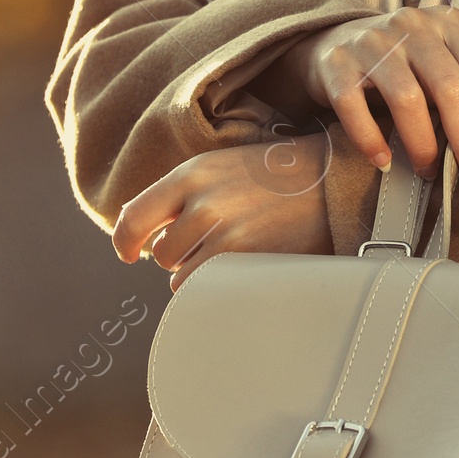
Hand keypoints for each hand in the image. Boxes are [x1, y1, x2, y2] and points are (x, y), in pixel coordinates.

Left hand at [113, 142, 332, 289]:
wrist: (333, 178)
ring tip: (238, 251)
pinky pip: (208, 290)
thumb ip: (184, 194)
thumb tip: (143, 236)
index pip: (134, 215)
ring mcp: (224, 233)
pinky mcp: (245, 260)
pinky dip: (219, 287)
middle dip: (181, 255)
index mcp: (192, 172)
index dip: (125, 241)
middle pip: (161, 253)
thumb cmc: (279, 175)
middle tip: (219, 240)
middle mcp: (202, 201)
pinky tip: (244, 268)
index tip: (128, 253)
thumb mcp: (224, 167)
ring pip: (183, 277)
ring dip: (202, 273)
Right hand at [287, 5, 458, 183]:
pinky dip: (371, 140)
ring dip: (423, 144)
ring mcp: (372, 42)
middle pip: (449, 87)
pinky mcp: (336, 64)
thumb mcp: (440, 61)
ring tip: (429, 171)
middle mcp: (411, 25)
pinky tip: (383, 161)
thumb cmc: (403, 63)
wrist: (333, 42)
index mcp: (447, 23)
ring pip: (407, 98)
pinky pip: (356, 107)